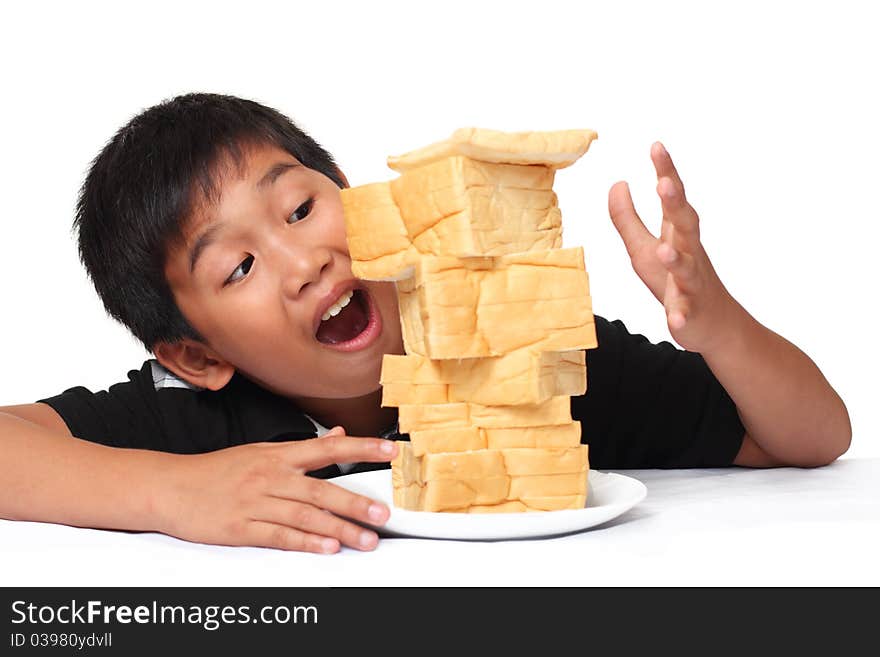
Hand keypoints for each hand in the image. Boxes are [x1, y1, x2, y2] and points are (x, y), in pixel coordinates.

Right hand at [156, 426, 397, 552]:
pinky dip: (305, 542)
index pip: (328, 448)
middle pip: (321, 490)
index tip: (391, 451)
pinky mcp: (241, 528)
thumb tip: (339, 435)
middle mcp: (270, 477)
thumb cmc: (217, 470)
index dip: (362, 448)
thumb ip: (302, 448)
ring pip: (305, 517)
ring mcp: (256, 503)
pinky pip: (279, 536)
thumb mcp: (260, 450)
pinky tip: (327, 547)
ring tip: (366, 539)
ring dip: (339, 529)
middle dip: (355, 503)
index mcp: (278, 455)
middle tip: (383, 514)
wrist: (169, 486)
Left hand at [608, 142, 739, 352]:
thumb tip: (618, 183)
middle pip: (685, 225)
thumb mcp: (643, 247)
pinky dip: (681, 316)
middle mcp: (689, 253)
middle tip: (665, 184)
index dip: (666, 173)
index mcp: (678, 234)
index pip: (672, 199)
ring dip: (676, 259)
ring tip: (664, 250)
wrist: (712, 323)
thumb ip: (627, 217)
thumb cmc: (674, 279)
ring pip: (686, 269)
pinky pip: (686, 314)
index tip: (656, 146)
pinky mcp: (689, 313)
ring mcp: (691, 284)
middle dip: (676, 205)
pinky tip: (676, 320)